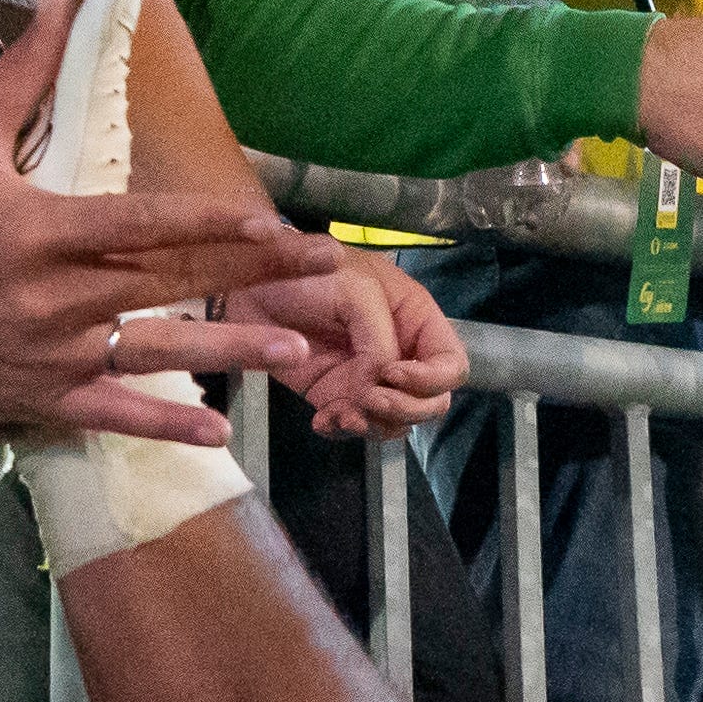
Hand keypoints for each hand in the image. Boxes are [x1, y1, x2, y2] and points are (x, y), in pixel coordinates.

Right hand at [0, 7, 348, 441]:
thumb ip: (25, 69)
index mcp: (39, 231)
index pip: (139, 226)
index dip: (208, 225)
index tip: (268, 224)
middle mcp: (51, 298)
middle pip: (167, 283)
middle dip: (250, 275)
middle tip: (322, 270)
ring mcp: (50, 355)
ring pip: (151, 352)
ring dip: (226, 354)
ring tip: (290, 351)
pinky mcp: (38, 397)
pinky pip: (109, 416)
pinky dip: (161, 428)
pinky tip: (217, 435)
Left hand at [233, 250, 465, 436]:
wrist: (251, 284)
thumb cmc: (309, 272)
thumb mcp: (355, 291)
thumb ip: (378, 339)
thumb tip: (380, 386)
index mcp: (415, 320)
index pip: (451, 364)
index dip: (431, 380)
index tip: (393, 374)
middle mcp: (400, 353)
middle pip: (431, 403)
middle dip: (404, 409)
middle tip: (367, 399)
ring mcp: (368, 378)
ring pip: (395, 422)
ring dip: (373, 425)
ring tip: (341, 413)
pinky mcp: (335, 395)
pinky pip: (354, 425)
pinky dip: (343, 429)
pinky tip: (323, 421)